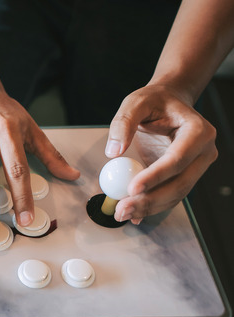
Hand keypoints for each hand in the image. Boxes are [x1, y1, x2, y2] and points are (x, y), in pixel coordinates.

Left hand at [105, 84, 216, 223]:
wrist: (168, 103)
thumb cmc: (155, 101)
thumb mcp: (135, 102)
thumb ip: (123, 123)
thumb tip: (113, 152)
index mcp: (198, 131)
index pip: (177, 159)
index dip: (155, 176)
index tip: (132, 188)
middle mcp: (203, 151)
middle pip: (180, 183)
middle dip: (150, 199)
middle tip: (123, 209)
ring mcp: (197, 166)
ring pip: (177, 194)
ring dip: (150, 208)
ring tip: (123, 214)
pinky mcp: (186, 175)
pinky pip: (171, 195)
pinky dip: (152, 206)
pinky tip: (134, 214)